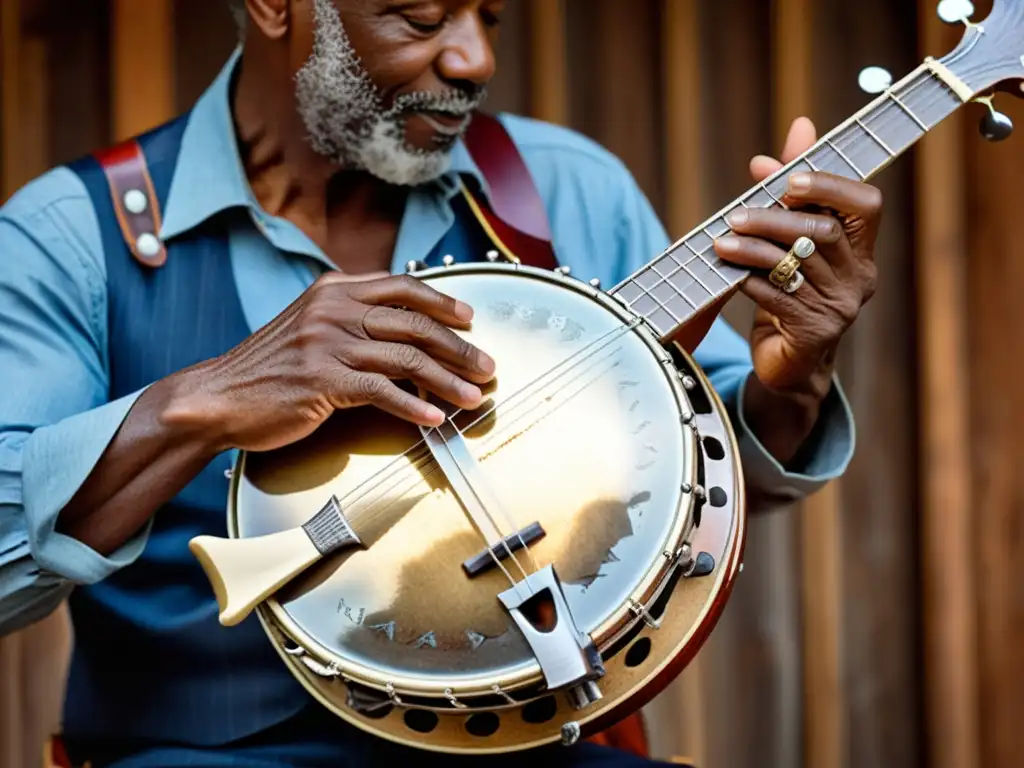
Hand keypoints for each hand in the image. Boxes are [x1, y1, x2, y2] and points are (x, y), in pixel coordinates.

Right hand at [165, 272, 495, 451]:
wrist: (218, 397)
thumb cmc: (268, 369)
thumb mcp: (309, 327)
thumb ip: (351, 320)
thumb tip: (404, 333)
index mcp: (333, 290)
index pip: (401, 287)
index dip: (442, 302)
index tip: (469, 318)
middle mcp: (333, 310)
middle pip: (414, 323)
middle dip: (459, 347)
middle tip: (486, 365)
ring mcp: (327, 344)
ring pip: (407, 359)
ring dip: (448, 380)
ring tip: (473, 396)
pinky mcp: (322, 381)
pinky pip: (383, 392)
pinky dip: (415, 406)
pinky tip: (435, 417)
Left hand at [713, 117, 880, 400]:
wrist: (788, 363)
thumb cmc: (789, 292)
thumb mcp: (792, 240)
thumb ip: (794, 187)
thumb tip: (801, 125)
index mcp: (860, 249)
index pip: (866, 205)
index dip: (830, 186)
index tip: (790, 180)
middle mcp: (858, 276)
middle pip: (822, 232)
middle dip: (775, 218)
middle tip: (735, 215)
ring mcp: (840, 307)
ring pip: (797, 264)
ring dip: (753, 248)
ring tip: (721, 242)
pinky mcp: (816, 332)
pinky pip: (779, 297)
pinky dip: (750, 282)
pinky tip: (729, 276)